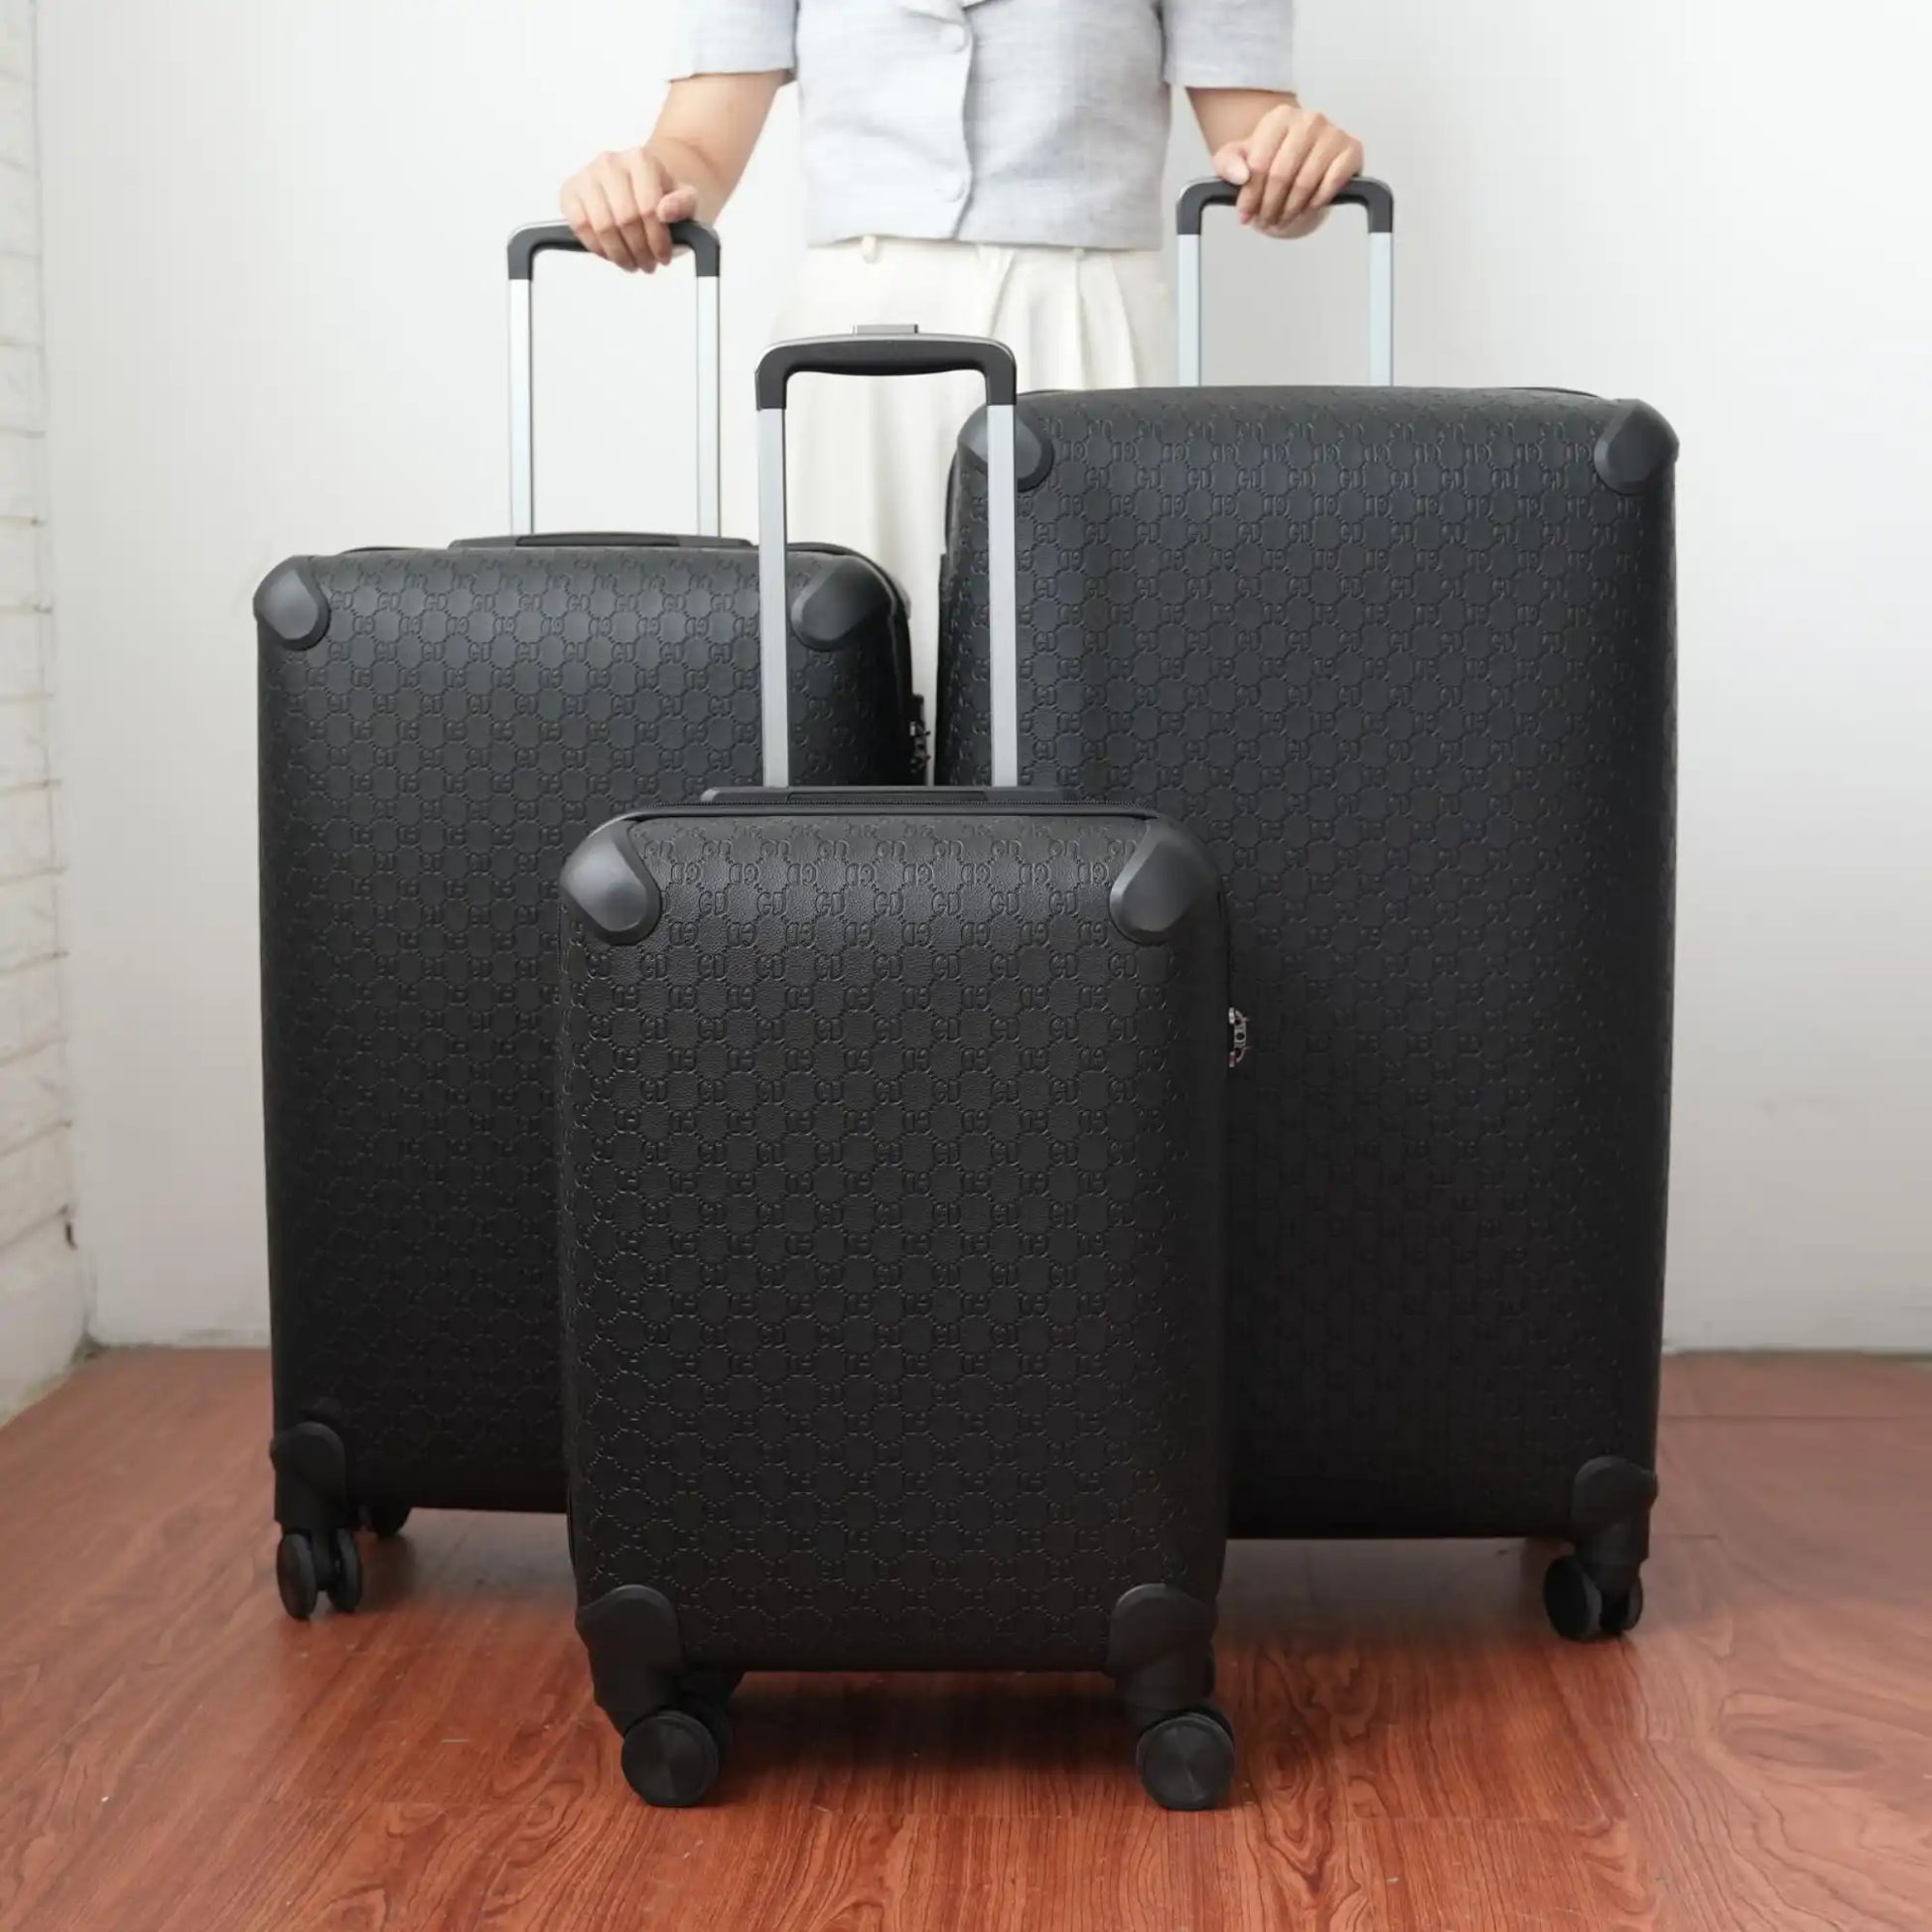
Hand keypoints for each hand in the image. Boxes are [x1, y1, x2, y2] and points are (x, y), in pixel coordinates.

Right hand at [559, 148, 699, 271]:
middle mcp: (610, 162)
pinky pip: (579, 225)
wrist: (640, 181)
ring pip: (602, 225)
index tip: (663, 257)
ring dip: (618, 253)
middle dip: (639, 250)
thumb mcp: (685, 198)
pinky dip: (596, 246)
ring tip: (631, 262)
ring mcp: (587, 175)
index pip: (647, 208)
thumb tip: (665, 211)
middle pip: (624, 219)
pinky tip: (610, 253)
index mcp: (640, 159)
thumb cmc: (662, 193)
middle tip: (647, 265)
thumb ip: (684, 204)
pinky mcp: (569, 191)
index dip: (657, 240)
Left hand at [1212, 104, 1363, 238]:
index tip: (1244, 215)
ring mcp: (1333, 134)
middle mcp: (1309, 120)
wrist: (1303, 160)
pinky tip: (1306, 208)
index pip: (1259, 164)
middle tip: (1264, 222)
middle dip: (1269, 206)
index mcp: (1280, 118)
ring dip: (1289, 210)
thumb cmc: (1270, 160)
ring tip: (1281, 219)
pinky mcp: (1352, 150)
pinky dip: (1315, 202)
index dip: (1249, 195)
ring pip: (1304, 183)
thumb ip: (1227, 163)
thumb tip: (1241, 176)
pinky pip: (1331, 184)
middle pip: (1281, 175)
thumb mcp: (1239, 160)